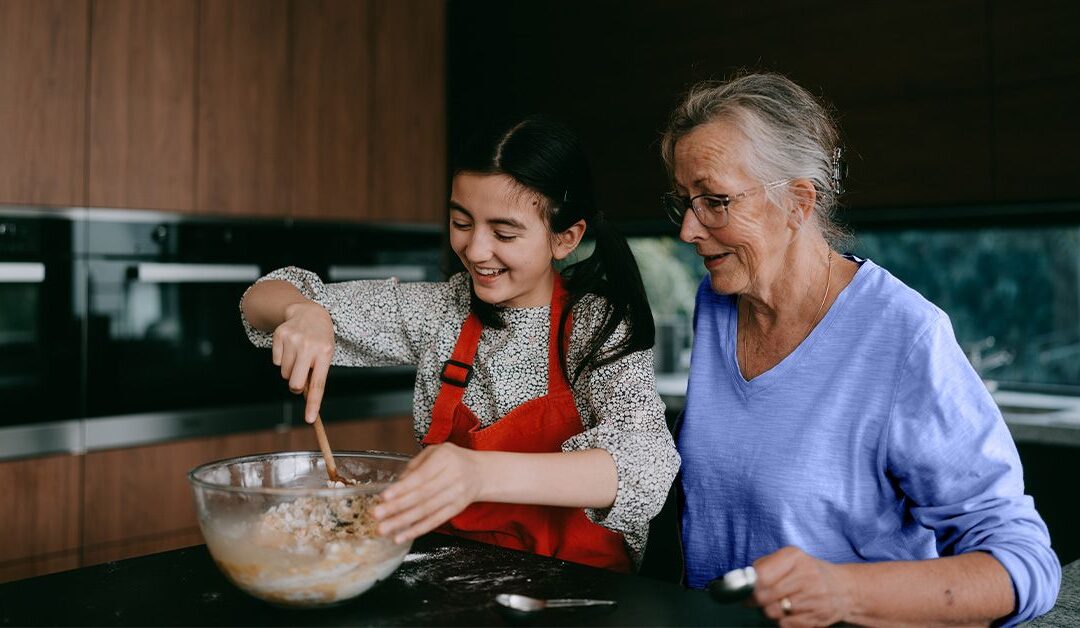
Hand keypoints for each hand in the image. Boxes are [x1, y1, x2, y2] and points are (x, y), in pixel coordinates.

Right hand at [271, 301, 333, 422]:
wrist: (309, 313)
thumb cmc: (320, 339)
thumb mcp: (326, 354)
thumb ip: (317, 373)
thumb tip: (305, 396)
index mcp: (325, 353)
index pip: (318, 384)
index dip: (313, 404)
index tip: (310, 419)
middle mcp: (309, 346)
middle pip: (295, 383)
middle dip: (296, 386)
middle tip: (301, 378)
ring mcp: (293, 340)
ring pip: (285, 373)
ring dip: (290, 370)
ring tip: (299, 356)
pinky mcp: (279, 336)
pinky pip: (276, 362)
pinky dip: (282, 359)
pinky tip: (290, 348)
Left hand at [372, 443, 484, 543]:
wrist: (480, 472)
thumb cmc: (452, 460)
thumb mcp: (435, 451)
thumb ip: (415, 466)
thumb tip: (395, 486)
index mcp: (445, 458)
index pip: (421, 476)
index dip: (403, 488)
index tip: (384, 496)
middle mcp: (453, 477)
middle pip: (422, 496)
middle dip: (397, 507)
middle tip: (377, 515)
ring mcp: (456, 495)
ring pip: (427, 511)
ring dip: (403, 522)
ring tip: (384, 529)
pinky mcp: (456, 509)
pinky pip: (435, 521)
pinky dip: (417, 530)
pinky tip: (401, 536)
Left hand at [750, 546, 853, 626]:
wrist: (845, 589)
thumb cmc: (808, 572)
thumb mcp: (790, 560)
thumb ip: (765, 566)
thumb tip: (741, 579)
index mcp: (795, 558)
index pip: (761, 576)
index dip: (747, 586)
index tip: (741, 589)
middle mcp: (805, 576)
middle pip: (765, 596)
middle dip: (754, 600)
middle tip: (751, 600)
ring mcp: (813, 599)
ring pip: (773, 612)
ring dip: (768, 611)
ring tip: (773, 604)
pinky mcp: (817, 618)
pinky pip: (785, 624)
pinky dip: (781, 620)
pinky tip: (787, 612)